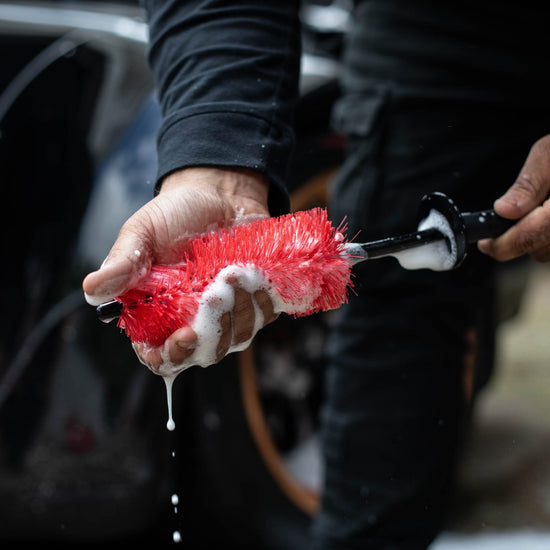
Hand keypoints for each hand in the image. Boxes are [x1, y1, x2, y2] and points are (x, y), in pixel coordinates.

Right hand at [82, 167, 277, 371]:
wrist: (219, 192)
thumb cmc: (176, 213)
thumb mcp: (143, 232)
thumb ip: (123, 262)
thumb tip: (92, 289)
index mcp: (158, 312)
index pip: (160, 355)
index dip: (170, 357)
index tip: (184, 336)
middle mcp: (193, 319)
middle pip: (203, 354)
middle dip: (213, 332)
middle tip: (217, 292)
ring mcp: (227, 313)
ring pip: (237, 338)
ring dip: (240, 309)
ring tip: (234, 271)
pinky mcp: (256, 301)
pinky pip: (264, 317)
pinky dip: (262, 300)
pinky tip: (253, 274)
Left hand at [478, 135, 549, 261]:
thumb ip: (529, 183)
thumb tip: (504, 211)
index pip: (533, 235)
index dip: (503, 245)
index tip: (486, 244)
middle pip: (541, 250)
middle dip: (521, 238)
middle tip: (516, 216)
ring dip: (541, 238)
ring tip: (544, 208)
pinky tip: (549, 217)